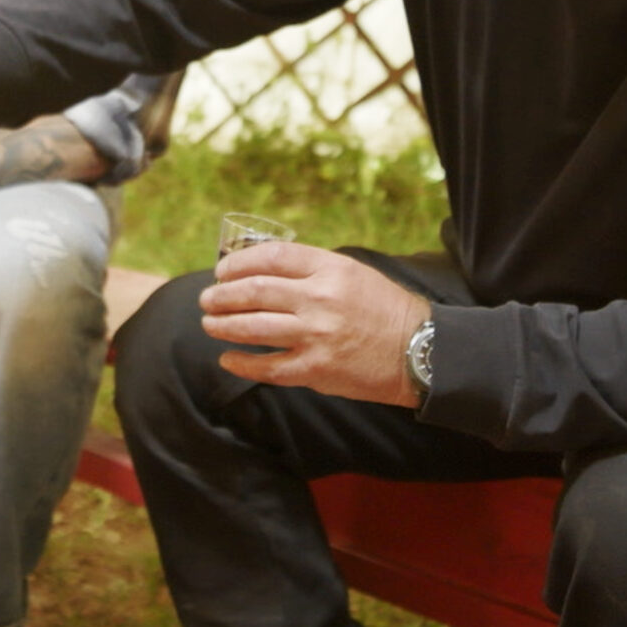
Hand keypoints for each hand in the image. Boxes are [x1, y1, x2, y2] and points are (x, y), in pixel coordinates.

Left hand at [200, 243, 431, 406]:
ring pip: (253, 328)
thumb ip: (311, 270)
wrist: (418, 351)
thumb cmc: (384, 309)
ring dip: (224, 326)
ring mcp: (316, 336)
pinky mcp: (316, 369)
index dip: (238, 262)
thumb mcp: (353, 273)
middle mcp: (320, 299)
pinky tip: (229, 359)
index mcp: (329, 269)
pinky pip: (268, 367)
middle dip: (222, 296)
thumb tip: (263, 269)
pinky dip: (243, 363)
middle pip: (254, 291)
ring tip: (210, 324)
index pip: (271, 257)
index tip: (222, 270)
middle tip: (207, 299)